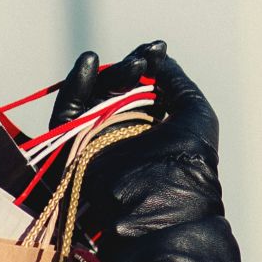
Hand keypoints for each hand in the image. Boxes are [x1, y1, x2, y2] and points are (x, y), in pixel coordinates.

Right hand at [47, 41, 245, 261]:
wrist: (160, 212)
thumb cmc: (188, 165)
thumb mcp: (195, 115)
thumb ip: (177, 82)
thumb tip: (158, 57)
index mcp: (155, 129)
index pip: (143, 89)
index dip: (146, 65)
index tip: (155, 49)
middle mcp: (125, 135)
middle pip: (115, 89)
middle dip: (128, 70)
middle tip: (141, 62)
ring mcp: (97, 143)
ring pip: (92, 99)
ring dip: (107, 76)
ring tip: (128, 66)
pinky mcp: (72, 151)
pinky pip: (66, 116)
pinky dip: (75, 88)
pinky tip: (89, 62)